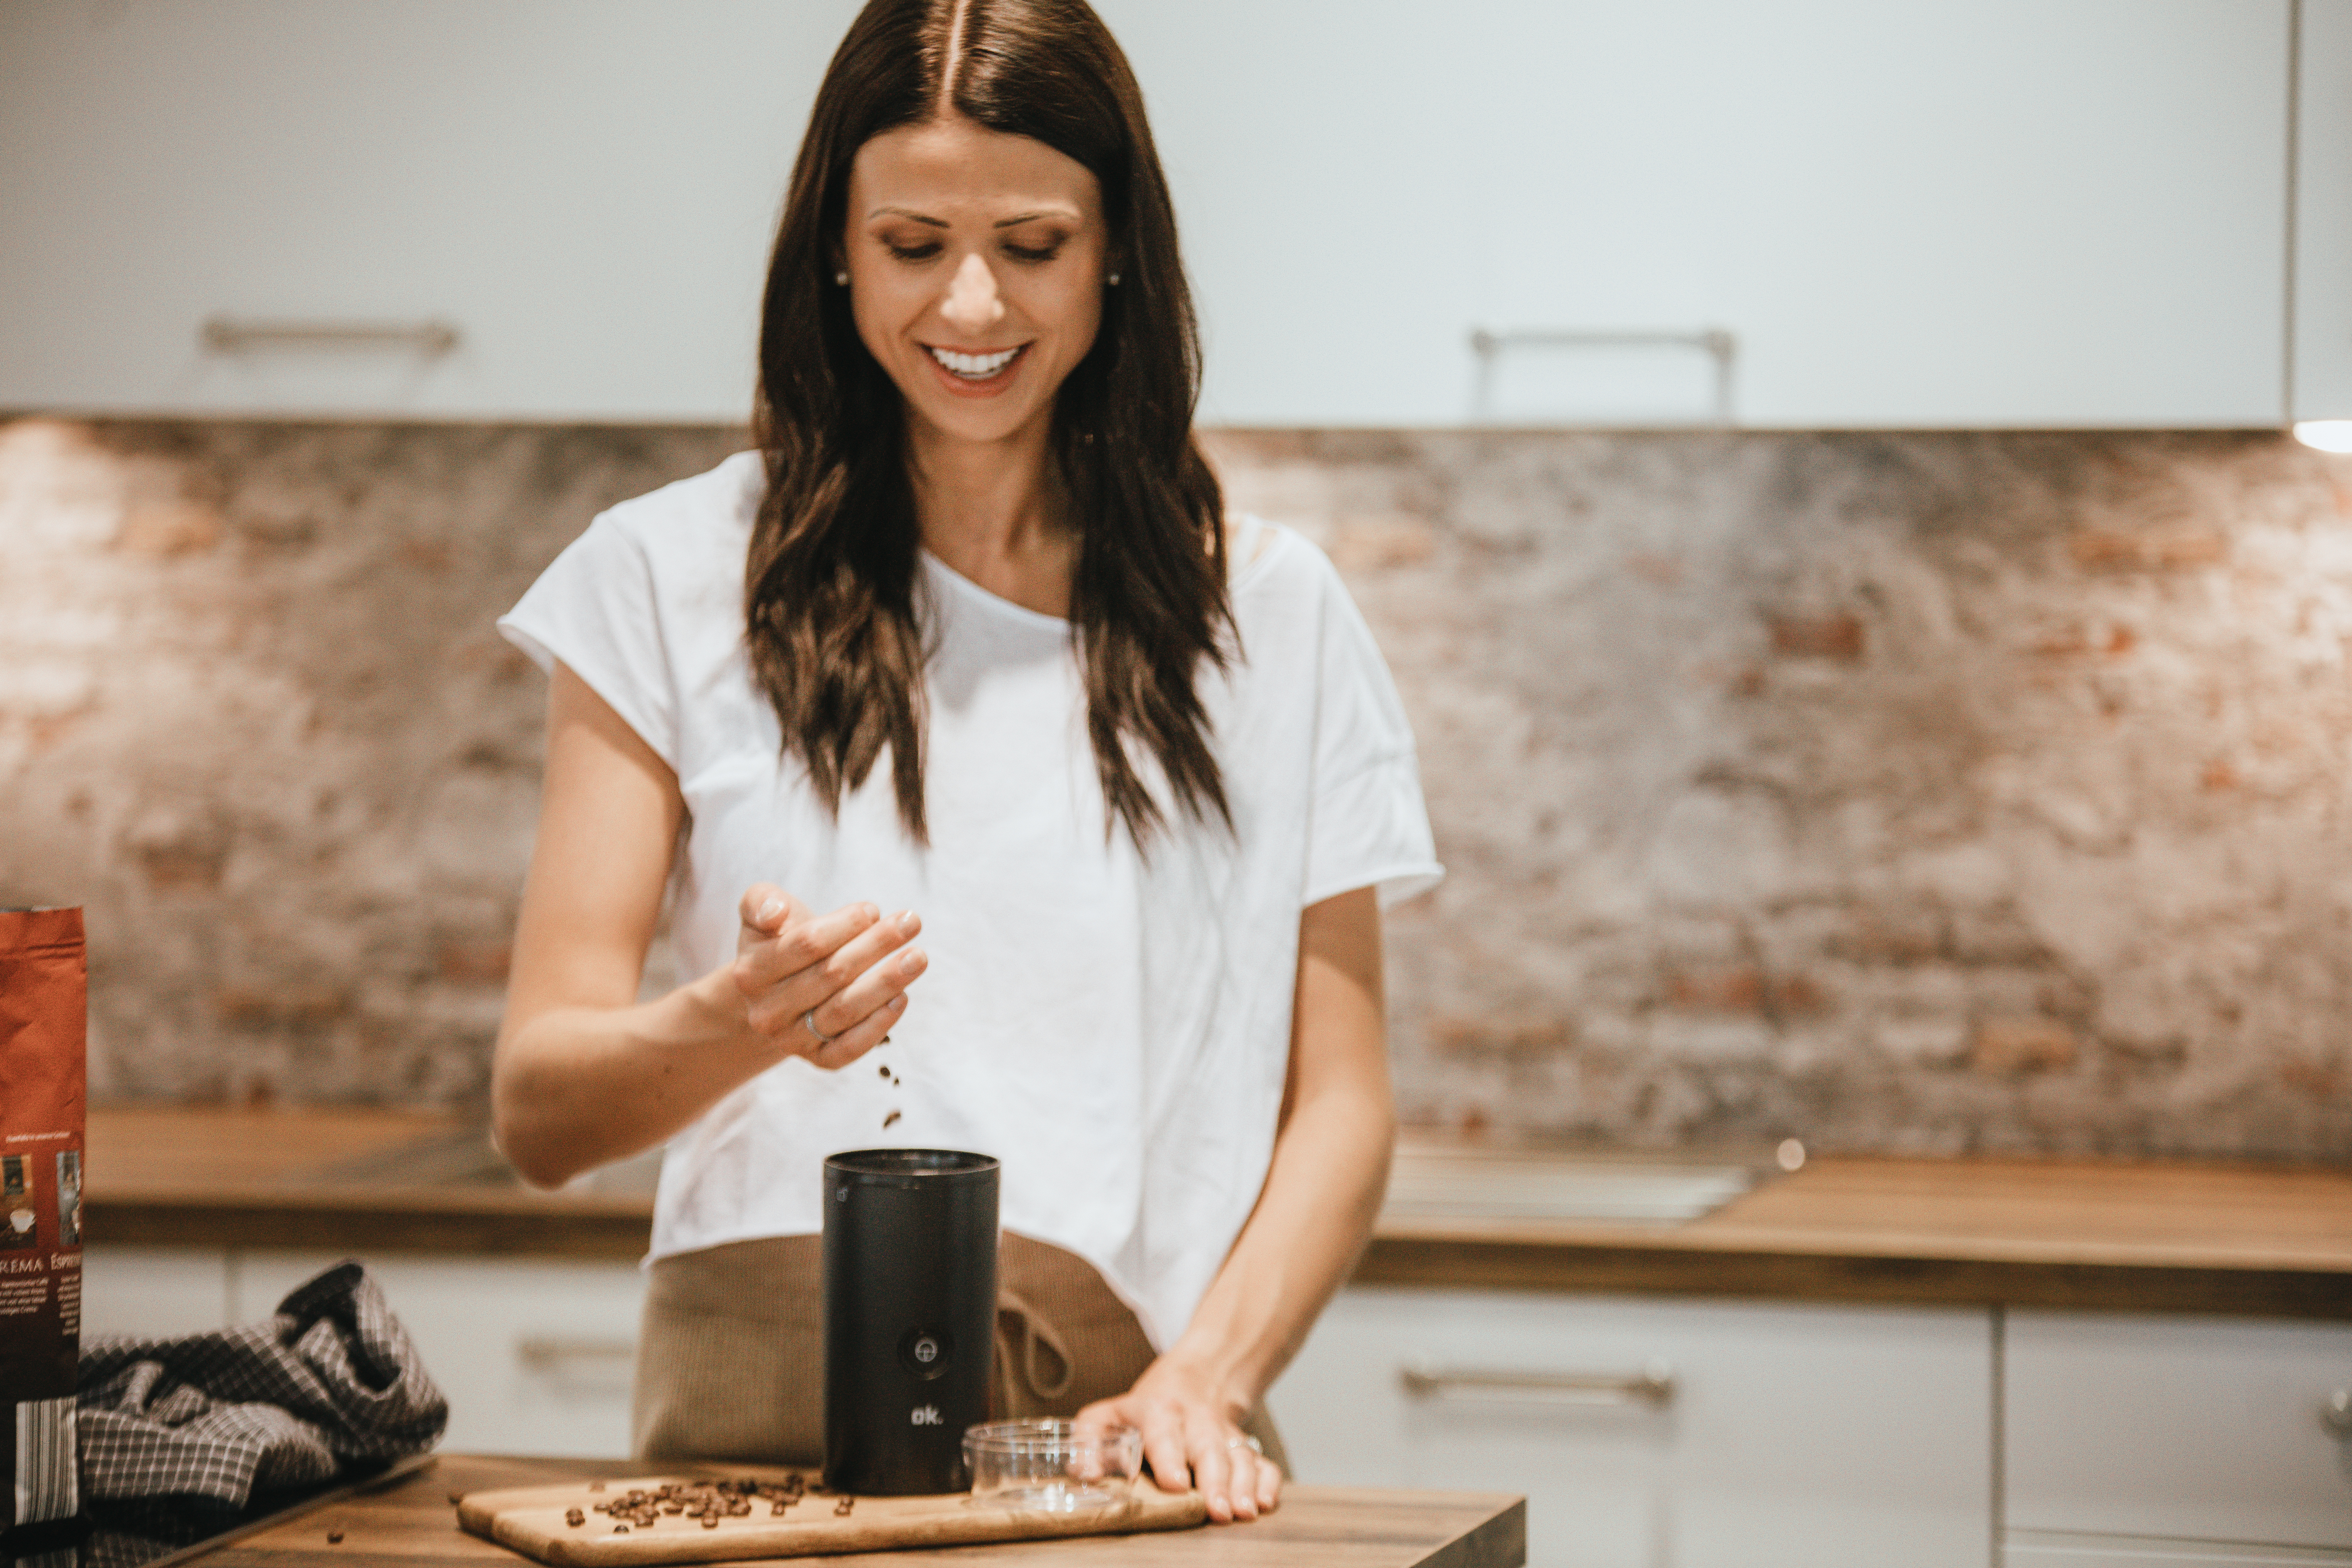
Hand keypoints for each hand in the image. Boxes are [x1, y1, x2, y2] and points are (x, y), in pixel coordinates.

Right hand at [731, 884, 925, 1068]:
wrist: (777, 992)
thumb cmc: (780, 940)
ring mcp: (792, 1040)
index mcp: (750, 972)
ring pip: (845, 1011)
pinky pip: (850, 1048)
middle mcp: (767, 1012)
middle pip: (831, 975)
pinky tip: (901, 998)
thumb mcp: (760, 912)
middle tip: (912, 922)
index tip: (872, 909)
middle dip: (876, 945)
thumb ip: (761, 902)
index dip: (844, 924)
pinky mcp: (818, 1060)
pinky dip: (878, 1026)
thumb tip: (776, 913)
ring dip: (886, 982)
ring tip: (918, 957)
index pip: (805, 944)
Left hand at [1075, 1359, 1279, 1523]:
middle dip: (1215, 1480)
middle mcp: (1197, 1420)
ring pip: (1239, 1456)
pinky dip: (1268, 1481)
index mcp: (1159, 1410)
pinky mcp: (1246, 1446)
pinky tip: (1265, 1503)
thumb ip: (1090, 1440)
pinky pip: (1264, 1461)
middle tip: (1217, 1511)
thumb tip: (1086, 1476)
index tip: (1176, 1485)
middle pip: (1209, 1447)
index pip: (1164, 1432)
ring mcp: (1225, 1433)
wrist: (1196, 1378)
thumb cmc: (1145, 1410)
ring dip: (1244, 1485)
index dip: (1170, 1458)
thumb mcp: (1109, 1414)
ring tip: (1243, 1513)